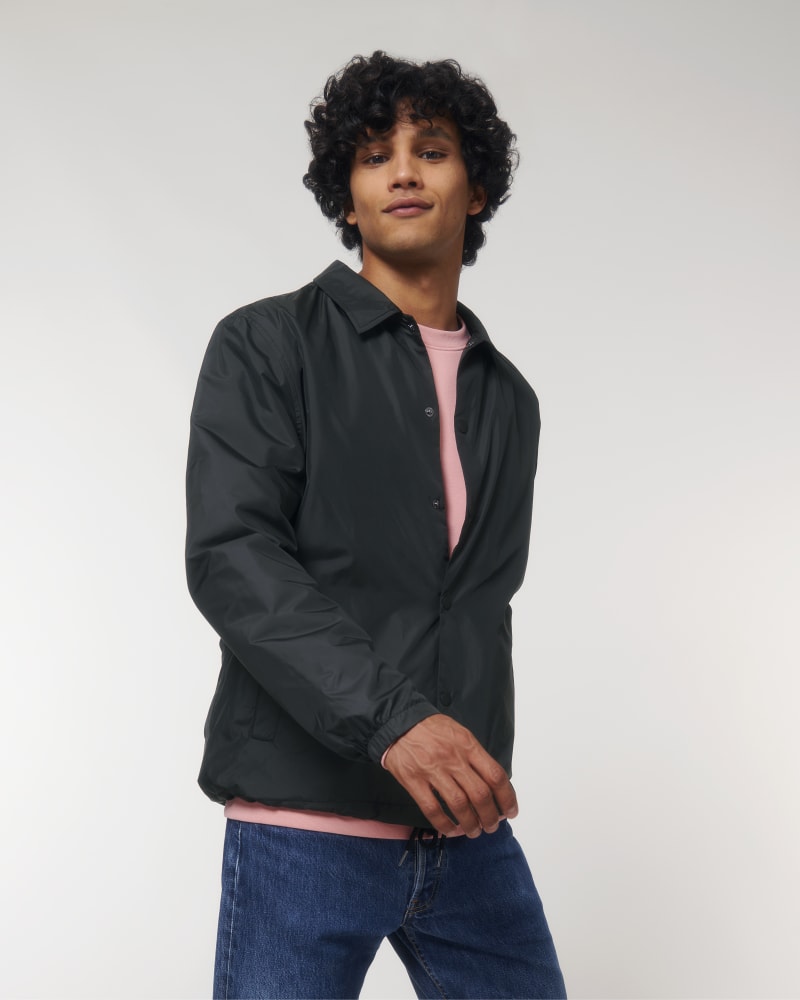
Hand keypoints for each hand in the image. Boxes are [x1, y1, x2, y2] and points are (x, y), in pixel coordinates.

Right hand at [383, 714, 517, 837]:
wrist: (398, 722)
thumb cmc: (431, 728)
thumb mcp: (459, 733)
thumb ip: (475, 755)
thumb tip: (491, 782)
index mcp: (467, 745)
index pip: (495, 775)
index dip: (507, 797)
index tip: (510, 810)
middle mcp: (453, 759)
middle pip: (480, 794)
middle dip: (490, 816)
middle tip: (492, 825)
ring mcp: (433, 770)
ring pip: (459, 805)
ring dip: (470, 823)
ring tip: (474, 831)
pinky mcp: (414, 781)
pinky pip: (432, 809)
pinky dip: (444, 824)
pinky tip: (451, 830)